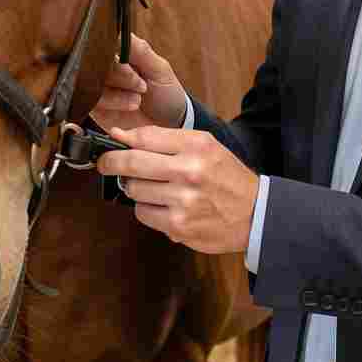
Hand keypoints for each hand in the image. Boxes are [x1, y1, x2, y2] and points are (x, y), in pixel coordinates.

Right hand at [90, 34, 188, 131]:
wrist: (170, 125)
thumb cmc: (167, 93)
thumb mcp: (159, 69)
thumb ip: (140, 50)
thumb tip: (120, 31)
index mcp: (120, 53)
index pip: (105, 42)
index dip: (114, 51)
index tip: (129, 63)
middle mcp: (106, 68)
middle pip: (95, 62)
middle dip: (120, 76)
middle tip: (141, 85)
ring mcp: (99, 88)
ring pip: (92, 82)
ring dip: (117, 93)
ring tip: (138, 100)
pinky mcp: (96, 108)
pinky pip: (90, 102)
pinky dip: (111, 103)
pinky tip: (129, 107)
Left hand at [97, 126, 258, 254]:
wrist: (254, 213)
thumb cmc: (225, 176)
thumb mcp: (203, 146)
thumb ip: (163, 138)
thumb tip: (119, 135)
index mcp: (196, 146)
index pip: (144, 138)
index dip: (120, 142)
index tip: (110, 145)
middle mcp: (189, 171)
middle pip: (132, 163)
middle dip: (111, 163)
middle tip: (106, 164)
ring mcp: (183, 201)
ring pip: (134, 190)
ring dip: (136, 189)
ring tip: (155, 188)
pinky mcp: (178, 226)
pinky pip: (143, 214)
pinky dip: (147, 209)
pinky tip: (164, 206)